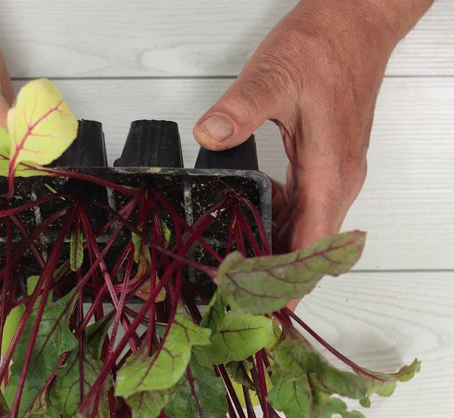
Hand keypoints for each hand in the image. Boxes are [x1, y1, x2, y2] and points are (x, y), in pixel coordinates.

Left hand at [193, 0, 431, 309]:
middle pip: (312, 245)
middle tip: (240, 289)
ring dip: (281, 249)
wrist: (355, 23)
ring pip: (310, 228)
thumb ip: (240, 109)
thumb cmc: (323, 47)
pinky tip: (258, 221)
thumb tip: (209, 136)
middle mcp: (338, 178)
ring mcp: (336, 170)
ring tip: (243, 264)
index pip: (313, 244)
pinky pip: (308, 206)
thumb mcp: (275, 76)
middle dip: (280, 273)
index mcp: (329, 170)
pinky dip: (285, 222)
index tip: (267, 306)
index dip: (291, 280)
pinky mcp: (328, 159)